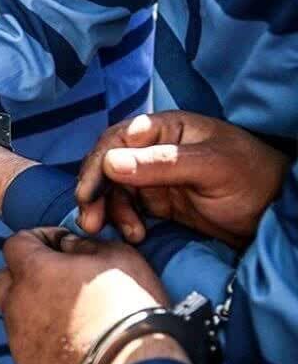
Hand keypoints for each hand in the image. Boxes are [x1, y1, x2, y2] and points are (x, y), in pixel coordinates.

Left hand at [0, 228, 188, 363]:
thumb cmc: (128, 309)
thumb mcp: (118, 258)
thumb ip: (86, 244)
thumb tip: (70, 245)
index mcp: (33, 271)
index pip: (15, 243)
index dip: (38, 238)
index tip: (62, 243)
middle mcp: (17, 304)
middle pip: (2, 281)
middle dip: (22, 274)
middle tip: (54, 277)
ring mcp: (19, 338)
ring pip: (14, 315)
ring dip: (32, 307)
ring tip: (67, 311)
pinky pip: (26, 344)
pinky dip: (41, 337)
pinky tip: (70, 339)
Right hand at [76, 112, 289, 247]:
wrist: (275, 214)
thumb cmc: (251, 178)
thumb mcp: (210, 167)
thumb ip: (161, 163)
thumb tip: (110, 163)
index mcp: (165, 129)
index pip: (117, 139)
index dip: (97, 164)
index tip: (88, 192)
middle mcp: (153, 149)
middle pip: (108, 165)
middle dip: (95, 192)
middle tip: (89, 220)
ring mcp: (154, 176)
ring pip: (114, 189)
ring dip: (107, 210)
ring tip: (111, 232)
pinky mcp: (158, 201)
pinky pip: (128, 208)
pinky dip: (122, 221)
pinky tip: (135, 234)